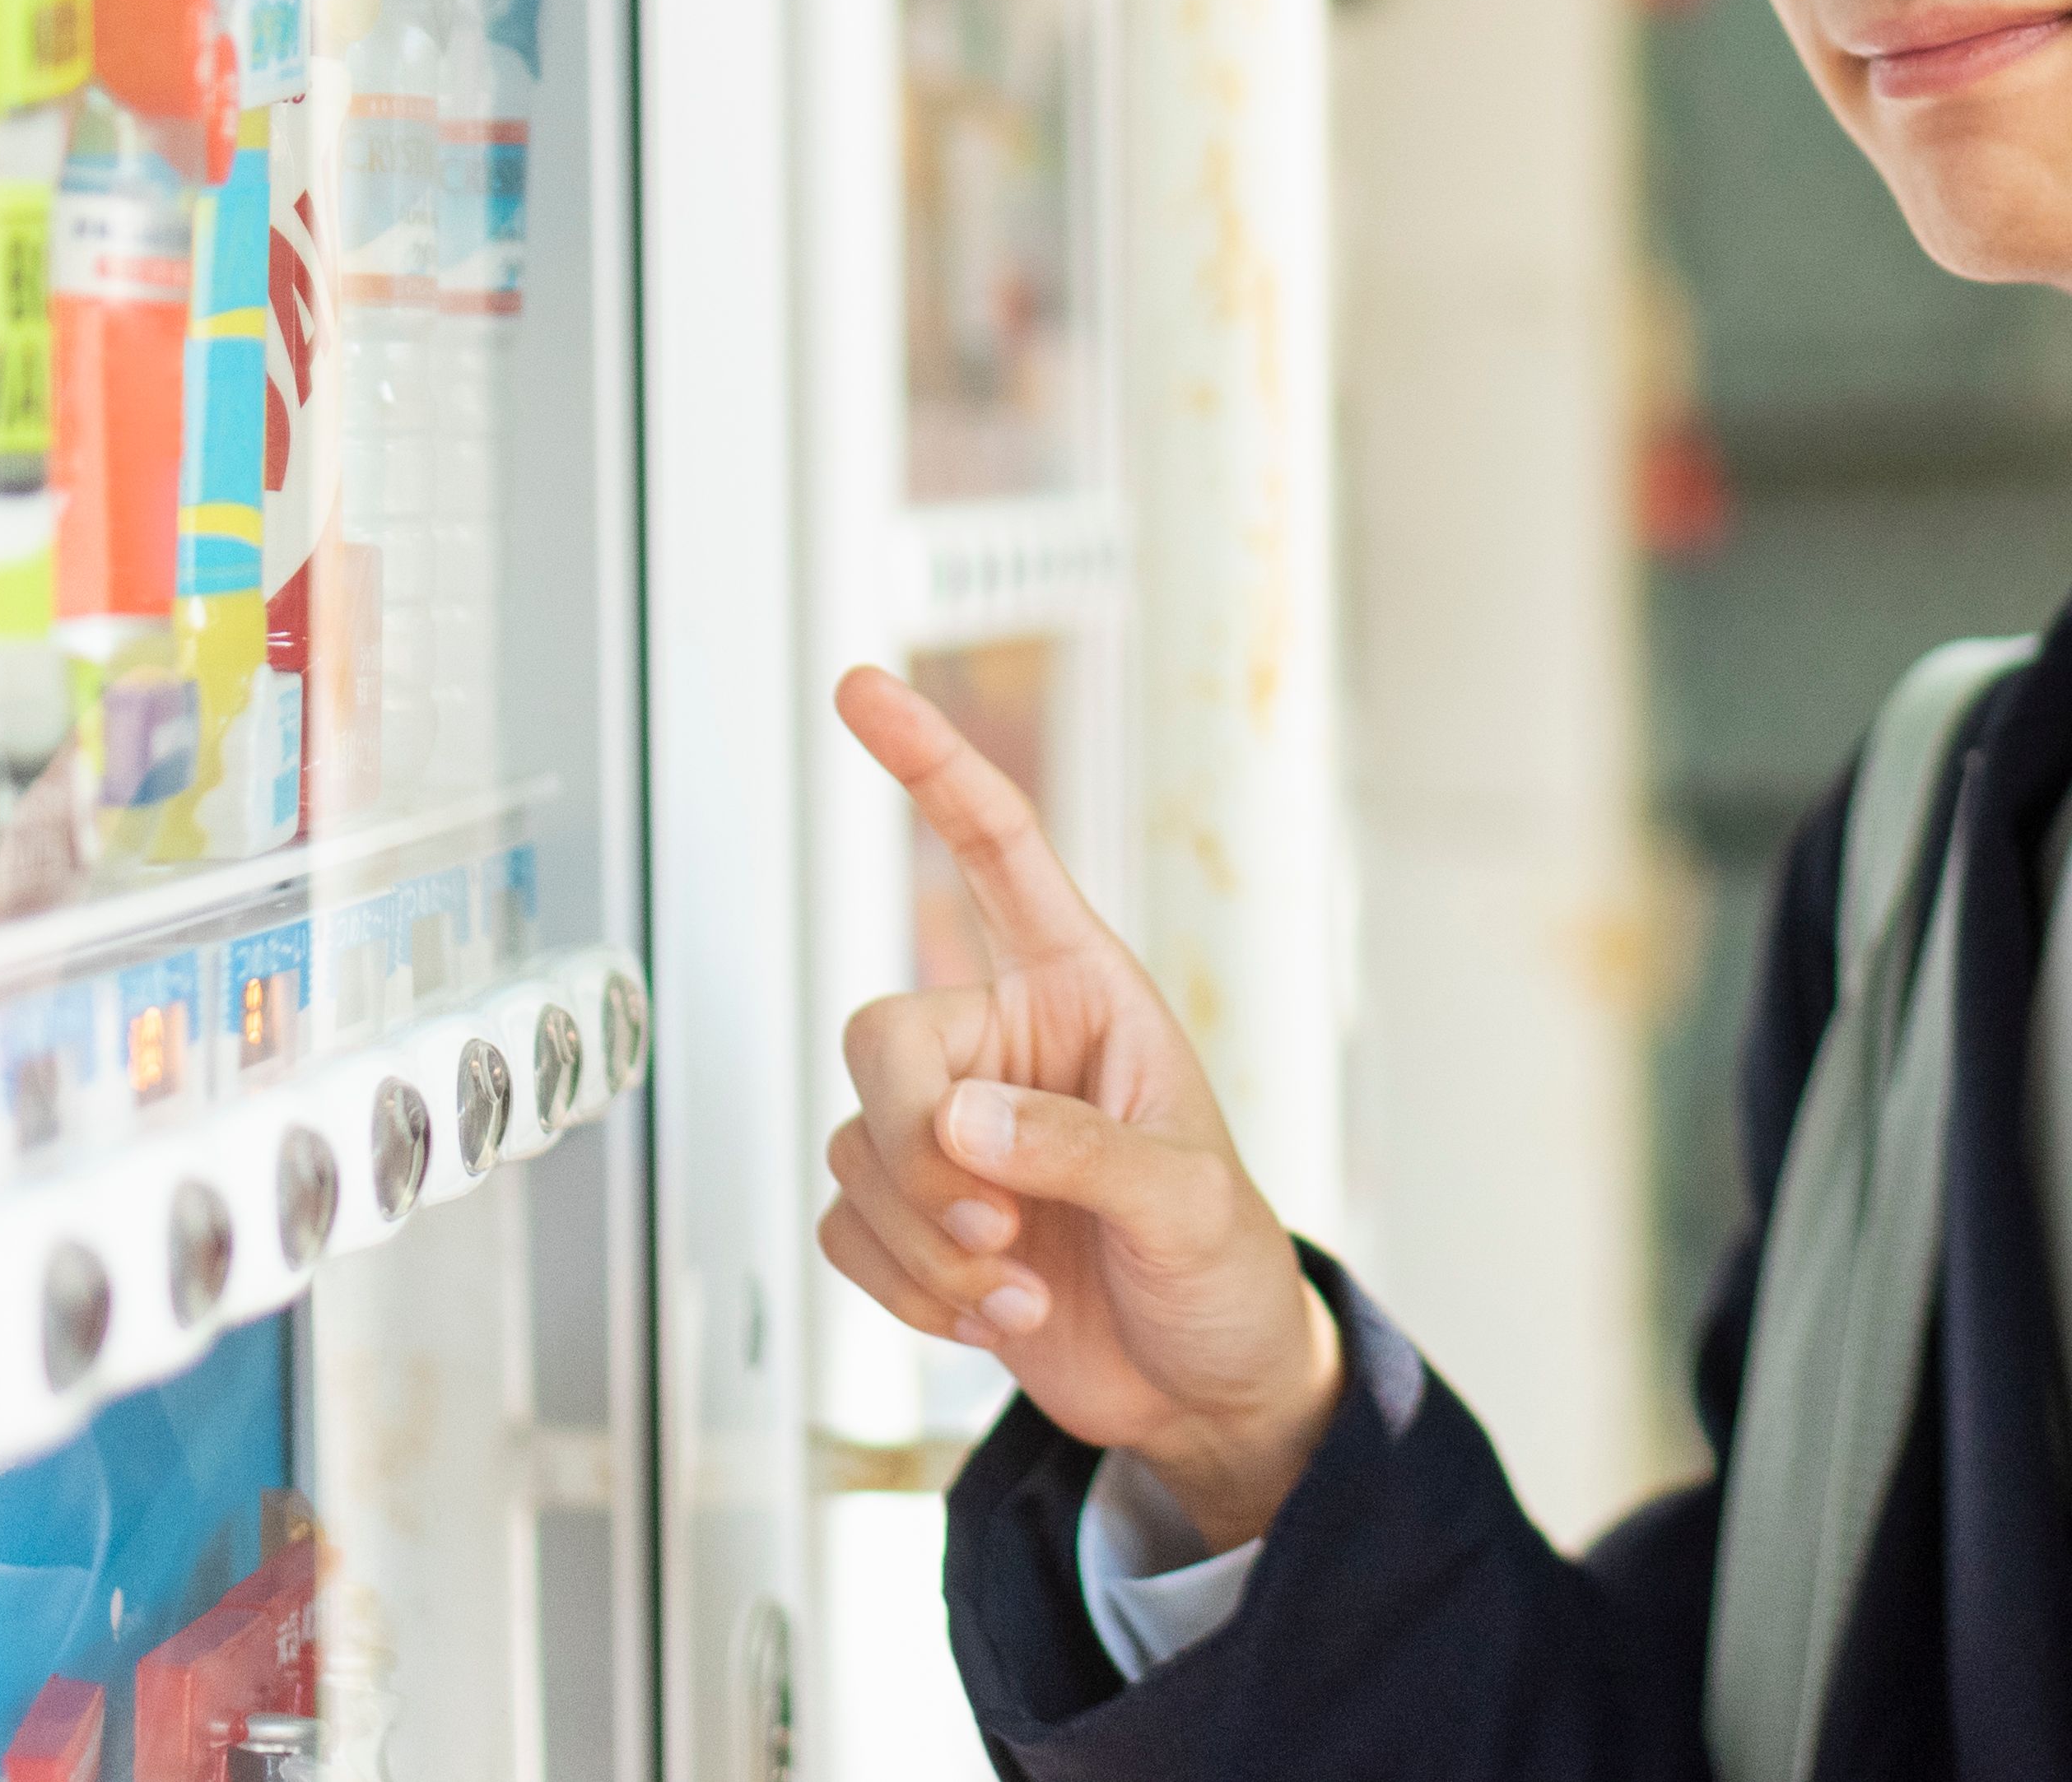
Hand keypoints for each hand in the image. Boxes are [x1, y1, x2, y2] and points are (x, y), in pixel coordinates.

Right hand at [816, 665, 1344, 1547]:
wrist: (1202, 1385)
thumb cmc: (1224, 1266)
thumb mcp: (1185, 1199)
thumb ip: (1078, 1150)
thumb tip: (963, 1125)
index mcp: (1083, 991)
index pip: (996, 851)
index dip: (931, 765)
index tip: (862, 686)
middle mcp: (1004, 1045)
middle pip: (880, 1040)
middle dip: (917, 1149)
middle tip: (998, 1227)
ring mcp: (952, 1133)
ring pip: (854, 1148)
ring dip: (925, 1239)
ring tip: (1022, 1280)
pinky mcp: (915, 1217)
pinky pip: (847, 1227)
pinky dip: (906, 1287)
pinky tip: (992, 1313)